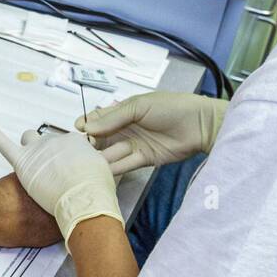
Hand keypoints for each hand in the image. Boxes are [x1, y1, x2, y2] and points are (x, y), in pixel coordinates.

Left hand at [0, 125, 122, 242]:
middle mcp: (55, 141)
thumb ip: (96, 165)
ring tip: (32, 161)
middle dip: (49, 152)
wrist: (83, 197)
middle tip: (54, 171)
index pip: (67, 144)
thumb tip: (95, 170)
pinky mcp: (23, 162)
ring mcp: (38, 150)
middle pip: (48, 141)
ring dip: (29, 146)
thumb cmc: (95, 189)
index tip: (70, 167)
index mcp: (74, 141)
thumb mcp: (104, 171)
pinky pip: (5, 145)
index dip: (67, 157)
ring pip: (29, 139)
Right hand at [75, 91, 227, 176]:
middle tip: (78, 150)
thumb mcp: (138, 106)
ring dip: (99, 157)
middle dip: (90, 143)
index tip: (77, 128)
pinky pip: (124, 164)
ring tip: (85, 163)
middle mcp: (126, 128)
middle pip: (101, 138)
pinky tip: (101, 170)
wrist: (199, 124)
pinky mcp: (143, 160)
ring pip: (111, 152)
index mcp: (123, 111)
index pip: (99, 118)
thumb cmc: (171, 107)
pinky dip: (113, 167)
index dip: (87, 123)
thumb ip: (112, 118)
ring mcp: (134, 145)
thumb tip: (87, 128)